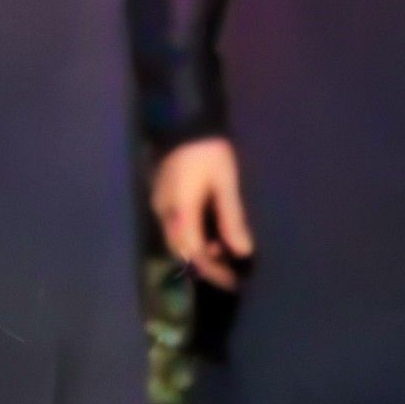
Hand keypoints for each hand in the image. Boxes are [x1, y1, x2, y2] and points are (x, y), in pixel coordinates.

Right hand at [154, 138, 256, 287]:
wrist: (185, 121)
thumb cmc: (210, 152)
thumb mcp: (226, 184)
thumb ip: (232, 219)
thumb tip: (244, 252)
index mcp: (180, 212)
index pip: (194, 253)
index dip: (213, 271)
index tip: (234, 282)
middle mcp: (164, 213)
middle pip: (181, 250)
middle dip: (204, 265)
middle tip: (230, 271)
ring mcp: (160, 204)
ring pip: (176, 240)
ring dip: (198, 250)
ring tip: (223, 253)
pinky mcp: (162, 197)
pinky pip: (175, 227)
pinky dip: (192, 236)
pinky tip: (210, 233)